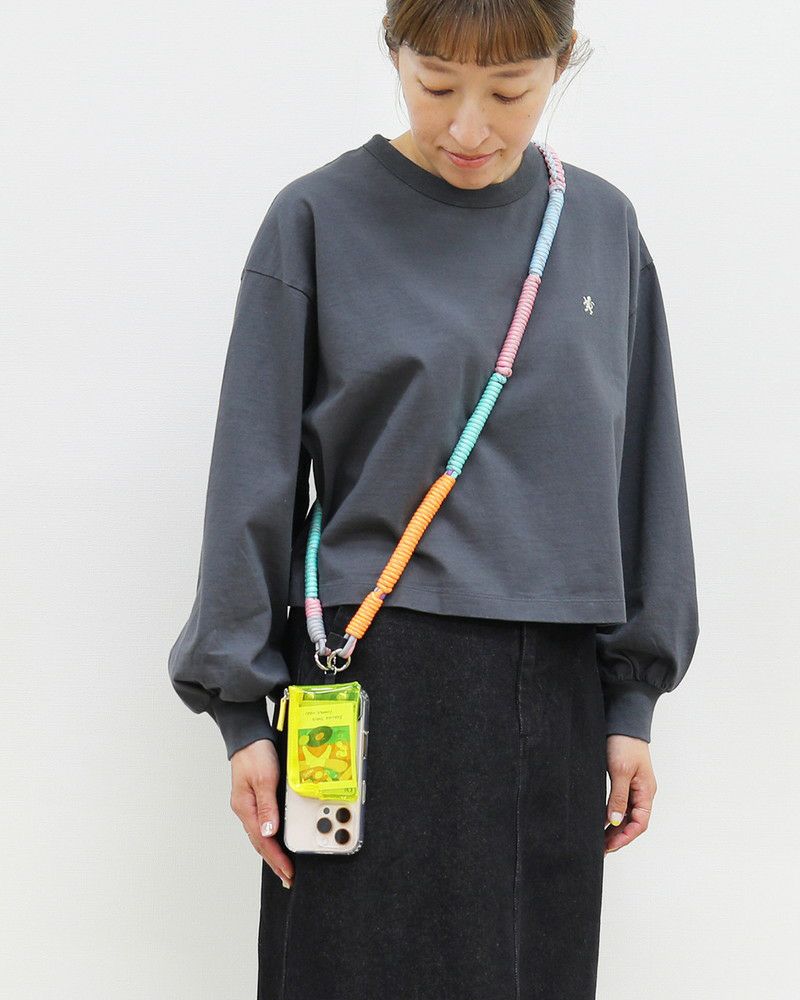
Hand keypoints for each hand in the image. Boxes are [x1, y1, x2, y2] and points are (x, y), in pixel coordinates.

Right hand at [229, 739, 294, 887]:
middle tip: (288, 878)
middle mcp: (246, 809)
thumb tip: (270, 832)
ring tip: (284, 867)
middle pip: (260, 842)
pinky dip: (272, 836)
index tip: (288, 872)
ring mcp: (249, 804)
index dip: (276, 859)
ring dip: (273, 852)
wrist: (249, 735)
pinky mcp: (256, 798)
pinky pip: (264, 823)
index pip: (262, 841)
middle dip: (274, 862)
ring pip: (261, 835)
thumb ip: (267, 806)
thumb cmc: (255, 753)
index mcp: (245, 808)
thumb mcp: (264, 779)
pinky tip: (279, 841)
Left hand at [604, 734, 656, 854]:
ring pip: (626, 815)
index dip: (625, 837)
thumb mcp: (621, 771)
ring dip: (615, 828)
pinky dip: (611, 815)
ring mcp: (633, 787)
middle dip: (619, 837)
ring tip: (599, 840)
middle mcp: (642, 792)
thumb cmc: (625, 744)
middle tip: (601, 849)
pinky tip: (601, 822)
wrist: (623, 721)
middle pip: (633, 822)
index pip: (640, 823)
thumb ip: (618, 797)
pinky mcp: (623, 780)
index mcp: (646, 792)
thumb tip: (615, 822)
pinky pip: (620, 804)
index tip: (609, 847)